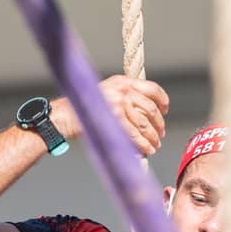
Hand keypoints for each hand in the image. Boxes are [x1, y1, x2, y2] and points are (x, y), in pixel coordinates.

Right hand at [49, 76, 168, 156]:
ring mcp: (118, 104)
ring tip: (155, 145)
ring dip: (153, 137)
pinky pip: (135, 135)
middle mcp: (122, 90)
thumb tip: (145, 111)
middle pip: (150, 108)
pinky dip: (144, 144)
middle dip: (159, 124)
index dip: (162, 100)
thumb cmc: (84, 107)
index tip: (165, 110)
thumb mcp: (106, 92)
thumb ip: (125, 96)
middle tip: (161, 134)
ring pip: (145, 124)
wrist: (65, 115)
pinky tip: (148, 150)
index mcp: (122, 81)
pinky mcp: (114, 120)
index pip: (151, 88)